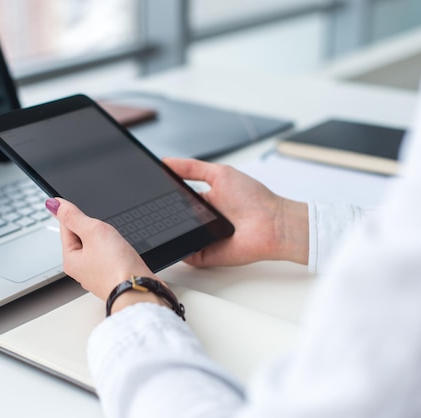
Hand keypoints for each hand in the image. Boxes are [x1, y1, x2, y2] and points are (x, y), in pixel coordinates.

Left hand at [46, 198, 161, 303]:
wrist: (140, 289)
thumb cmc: (117, 267)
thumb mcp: (92, 232)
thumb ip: (73, 216)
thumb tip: (53, 204)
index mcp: (70, 259)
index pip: (66, 227)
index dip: (79, 216)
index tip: (90, 215)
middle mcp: (81, 269)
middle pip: (84, 237)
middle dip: (97, 230)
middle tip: (108, 235)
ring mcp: (98, 274)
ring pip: (100, 247)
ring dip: (109, 241)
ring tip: (117, 246)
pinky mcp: (113, 276)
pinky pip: (112, 257)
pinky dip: (118, 252)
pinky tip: (125, 254)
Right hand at [163, 157, 308, 266]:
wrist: (273, 224)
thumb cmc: (254, 198)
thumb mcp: (220, 174)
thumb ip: (192, 167)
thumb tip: (166, 161)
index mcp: (201, 201)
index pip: (174, 198)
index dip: (162, 195)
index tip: (148, 189)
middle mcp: (200, 220)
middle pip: (172, 218)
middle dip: (161, 214)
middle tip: (150, 207)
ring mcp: (200, 238)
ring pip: (175, 236)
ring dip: (167, 231)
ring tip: (161, 223)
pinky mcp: (203, 255)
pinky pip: (183, 254)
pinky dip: (177, 250)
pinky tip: (173, 240)